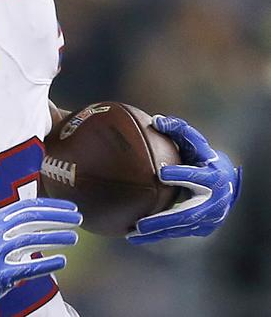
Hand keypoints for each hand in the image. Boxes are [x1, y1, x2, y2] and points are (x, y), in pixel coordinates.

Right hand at [0, 198, 81, 309]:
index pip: (28, 206)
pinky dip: (46, 264)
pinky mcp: (1, 274)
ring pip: (29, 240)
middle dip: (57, 217)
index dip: (52, 206)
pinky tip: (61, 261)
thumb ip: (19, 223)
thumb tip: (49, 214)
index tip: (71, 208)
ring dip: (55, 237)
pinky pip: (26, 267)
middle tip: (78, 219)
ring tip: (74, 238)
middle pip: (31, 218)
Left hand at [127, 116, 241, 244]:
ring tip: (131, 234)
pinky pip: (176, 232)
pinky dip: (157, 235)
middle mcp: (214, 201)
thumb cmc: (204, 157)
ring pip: (180, 228)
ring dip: (156, 233)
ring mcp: (209, 218)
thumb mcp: (195, 142)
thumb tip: (155, 120)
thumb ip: (178, 129)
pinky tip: (133, 237)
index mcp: (214, 176)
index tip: (161, 173)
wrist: (226, 182)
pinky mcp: (201, 228)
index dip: (181, 175)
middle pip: (188, 214)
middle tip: (141, 223)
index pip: (197, 176)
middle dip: (164, 220)